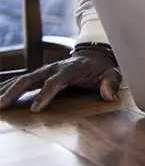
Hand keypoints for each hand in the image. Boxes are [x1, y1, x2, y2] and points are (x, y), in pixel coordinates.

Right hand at [0, 49, 120, 111]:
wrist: (95, 56)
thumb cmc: (103, 68)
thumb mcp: (114, 73)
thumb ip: (112, 83)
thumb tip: (108, 94)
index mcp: (71, 69)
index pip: (55, 82)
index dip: (45, 94)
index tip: (35, 109)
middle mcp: (54, 68)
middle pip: (31, 78)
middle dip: (15, 92)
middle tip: (2, 106)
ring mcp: (45, 70)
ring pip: (22, 79)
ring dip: (7, 90)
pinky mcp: (40, 74)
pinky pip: (21, 81)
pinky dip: (8, 87)